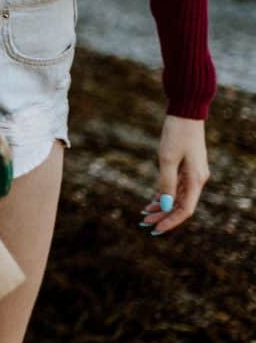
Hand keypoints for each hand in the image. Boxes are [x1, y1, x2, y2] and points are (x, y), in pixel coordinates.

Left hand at [139, 116, 209, 234]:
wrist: (185, 113)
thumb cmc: (176, 135)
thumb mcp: (167, 159)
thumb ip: (166, 183)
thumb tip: (165, 205)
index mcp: (196, 180)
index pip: (184, 210)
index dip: (170, 221)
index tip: (155, 229)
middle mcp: (197, 180)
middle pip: (180, 205)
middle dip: (163, 215)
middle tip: (144, 222)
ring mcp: (193, 173)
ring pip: (177, 196)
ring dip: (162, 206)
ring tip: (144, 213)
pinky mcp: (187, 167)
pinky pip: (177, 186)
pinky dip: (165, 194)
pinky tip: (153, 200)